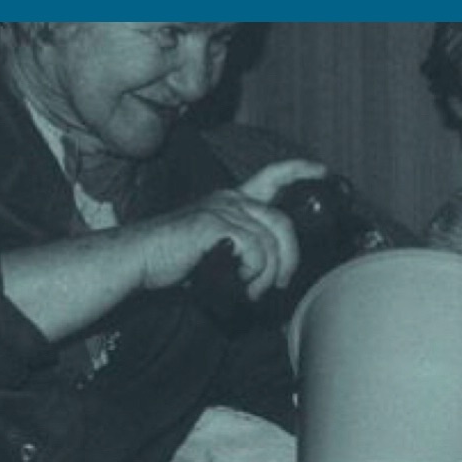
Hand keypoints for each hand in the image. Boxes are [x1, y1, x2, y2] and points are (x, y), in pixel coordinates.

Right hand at [137, 159, 325, 299]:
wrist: (139, 260)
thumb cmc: (175, 261)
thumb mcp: (217, 251)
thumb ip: (244, 253)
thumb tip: (274, 278)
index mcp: (231, 200)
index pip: (272, 175)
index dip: (300, 171)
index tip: (323, 172)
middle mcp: (230, 199)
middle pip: (282, 221)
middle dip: (289, 256)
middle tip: (281, 283)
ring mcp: (222, 209)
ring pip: (270, 241)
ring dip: (266, 274)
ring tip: (251, 291)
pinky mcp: (214, 224)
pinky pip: (255, 250)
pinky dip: (253, 273)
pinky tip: (238, 283)